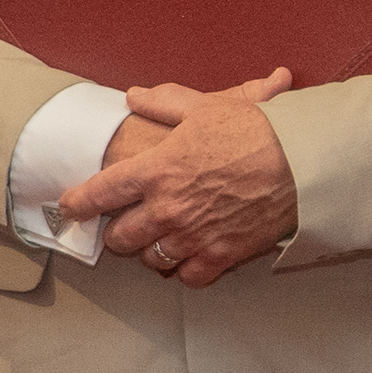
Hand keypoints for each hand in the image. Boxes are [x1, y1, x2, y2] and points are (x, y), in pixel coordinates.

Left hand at [59, 67, 298, 286]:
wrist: (301, 161)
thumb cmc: (254, 129)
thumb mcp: (205, 106)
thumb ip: (164, 102)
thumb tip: (134, 95)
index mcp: (155, 169)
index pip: (99, 193)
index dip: (78, 203)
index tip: (70, 207)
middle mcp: (167, 208)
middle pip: (121, 237)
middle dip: (117, 233)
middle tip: (124, 226)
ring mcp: (193, 236)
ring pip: (152, 260)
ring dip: (151, 252)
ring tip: (158, 243)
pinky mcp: (221, 255)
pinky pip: (189, 277)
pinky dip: (186, 271)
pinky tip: (190, 259)